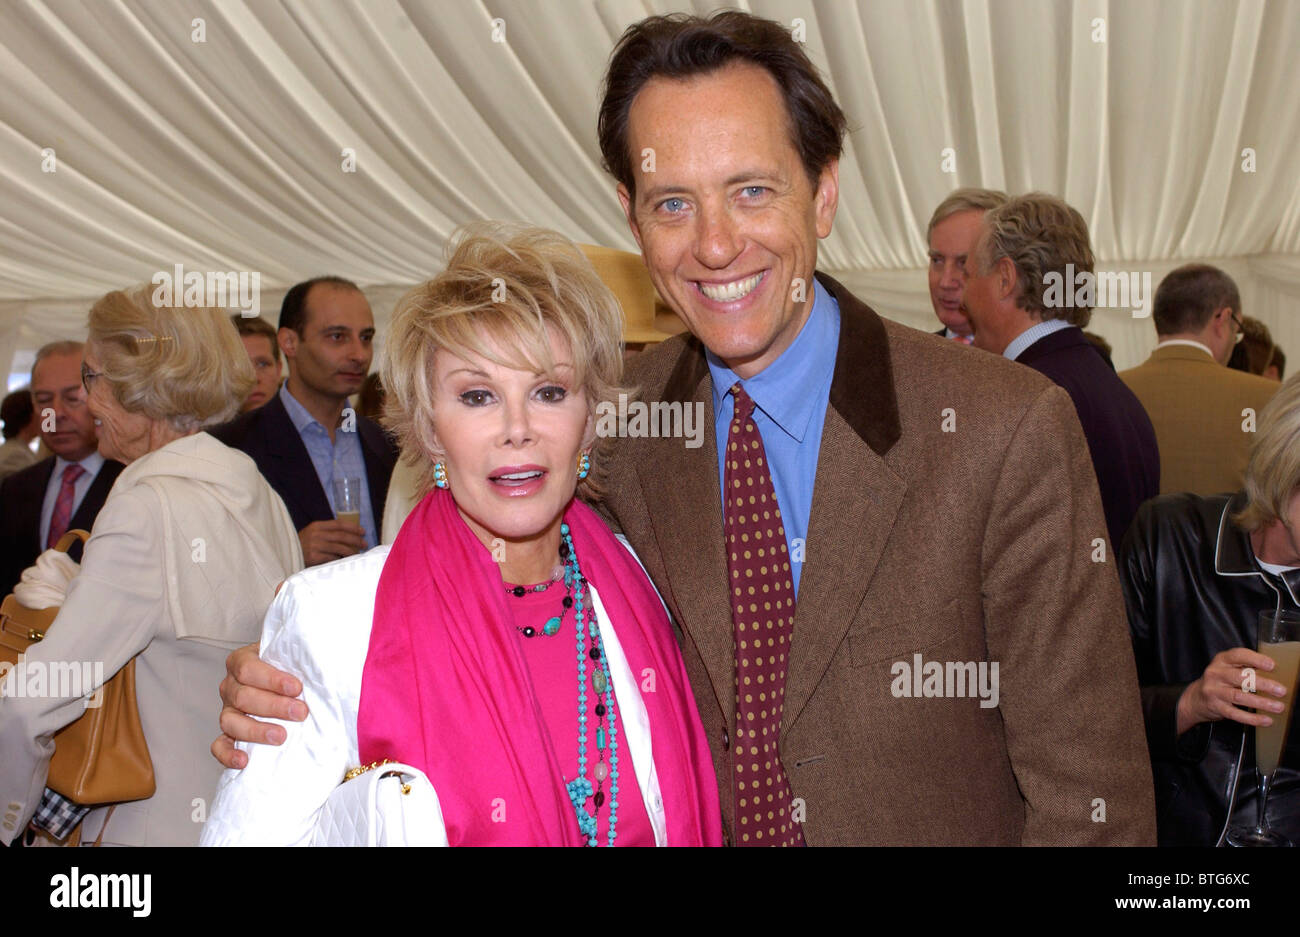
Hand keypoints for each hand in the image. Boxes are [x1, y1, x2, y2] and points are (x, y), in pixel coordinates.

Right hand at [211, 642, 308, 769]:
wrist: (289, 683)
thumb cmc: (292, 667)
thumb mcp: (295, 655)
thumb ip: (303, 657)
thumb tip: (324, 665)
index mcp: (242, 661)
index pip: (248, 669)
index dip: (272, 679)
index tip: (297, 688)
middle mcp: (231, 685)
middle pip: (243, 696)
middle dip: (274, 706)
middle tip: (300, 713)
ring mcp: (228, 710)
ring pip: (230, 721)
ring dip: (256, 730)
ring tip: (281, 736)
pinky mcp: (229, 733)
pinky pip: (220, 745)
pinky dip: (228, 754)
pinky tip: (244, 761)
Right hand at [298, 518, 367, 566]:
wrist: (286, 556)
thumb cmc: (302, 545)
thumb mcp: (312, 533)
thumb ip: (327, 532)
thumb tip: (349, 535)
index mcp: (316, 526)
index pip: (339, 524)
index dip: (353, 527)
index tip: (362, 531)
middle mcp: (316, 534)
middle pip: (341, 536)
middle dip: (355, 540)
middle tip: (364, 544)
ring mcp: (315, 546)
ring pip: (339, 548)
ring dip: (351, 551)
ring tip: (358, 554)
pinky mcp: (314, 558)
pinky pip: (333, 558)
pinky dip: (341, 559)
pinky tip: (347, 561)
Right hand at [1175, 647, 1288, 734]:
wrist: (1195, 699)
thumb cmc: (1219, 682)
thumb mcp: (1228, 669)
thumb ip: (1246, 668)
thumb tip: (1275, 675)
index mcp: (1221, 660)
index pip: (1238, 655)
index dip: (1256, 660)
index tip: (1272, 666)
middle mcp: (1216, 674)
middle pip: (1240, 677)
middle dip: (1263, 684)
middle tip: (1280, 690)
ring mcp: (1214, 690)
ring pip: (1239, 696)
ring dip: (1261, 702)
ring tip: (1277, 707)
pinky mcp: (1215, 706)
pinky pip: (1235, 713)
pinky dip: (1252, 718)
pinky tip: (1265, 720)